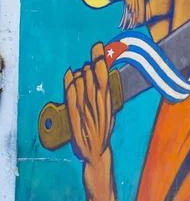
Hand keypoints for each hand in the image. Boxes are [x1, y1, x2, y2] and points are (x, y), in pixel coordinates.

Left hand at [64, 43, 113, 163]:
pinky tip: (71, 74)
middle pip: (97, 78)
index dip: (102, 60)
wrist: (96, 154)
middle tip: (95, 48)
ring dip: (83, 73)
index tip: (100, 45)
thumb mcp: (107, 113)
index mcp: (108, 103)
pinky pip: (73, 99)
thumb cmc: (101, 133)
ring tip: (83, 67)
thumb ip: (104, 96)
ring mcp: (88, 112)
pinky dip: (71, 86)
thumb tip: (98, 76)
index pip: (106, 77)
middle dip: (95, 61)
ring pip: (85, 86)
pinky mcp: (76, 119)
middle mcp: (99, 106)